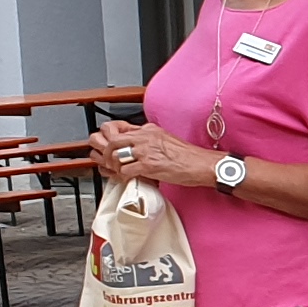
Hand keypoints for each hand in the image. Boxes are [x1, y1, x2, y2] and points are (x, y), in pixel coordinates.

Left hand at [95, 121, 218, 190]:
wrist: (201, 164)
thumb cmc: (188, 156)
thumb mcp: (166, 139)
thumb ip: (149, 139)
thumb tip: (136, 144)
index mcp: (149, 129)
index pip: (119, 128)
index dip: (109, 138)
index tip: (108, 146)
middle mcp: (145, 137)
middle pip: (113, 140)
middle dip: (106, 152)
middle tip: (107, 161)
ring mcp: (146, 151)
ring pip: (115, 155)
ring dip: (112, 166)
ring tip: (116, 170)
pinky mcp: (148, 165)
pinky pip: (124, 170)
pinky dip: (122, 176)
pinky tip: (125, 178)